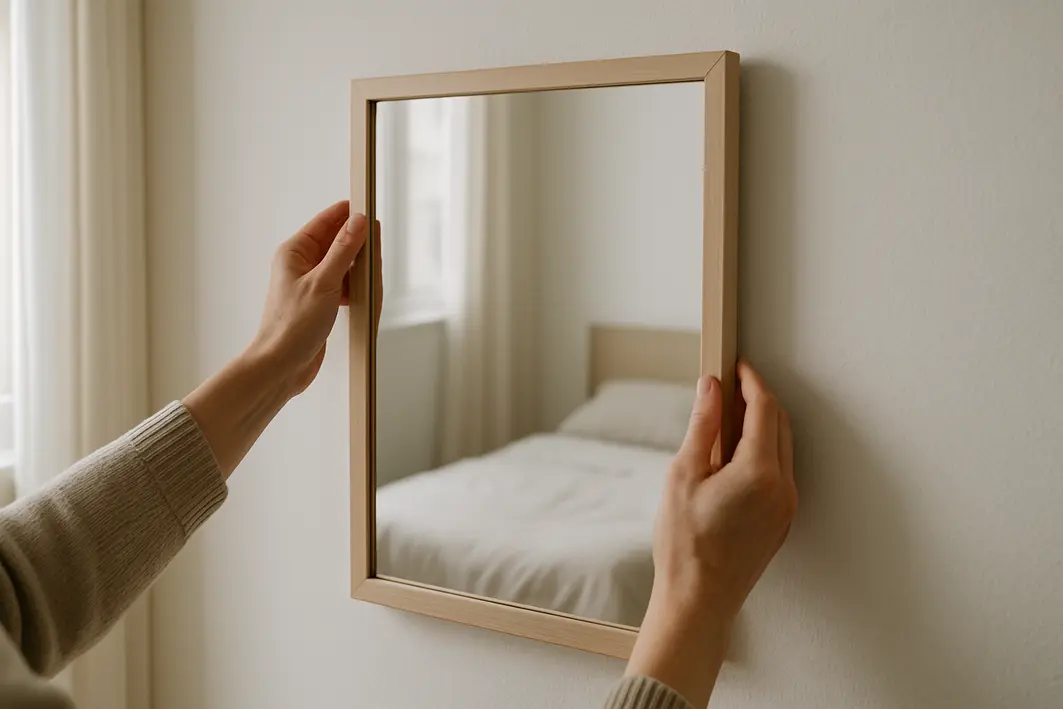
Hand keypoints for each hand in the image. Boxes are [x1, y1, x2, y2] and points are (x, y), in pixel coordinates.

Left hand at [183, 201, 374, 477]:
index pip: (326, 221)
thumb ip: (343, 250)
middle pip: (338, 242)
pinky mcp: (320, 302)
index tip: (371, 210)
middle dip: (360, 249)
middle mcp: (301, 265)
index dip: (349, 214)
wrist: (281, 365)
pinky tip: (363, 299)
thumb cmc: (291, 327)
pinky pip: (344, 286)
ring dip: (360, 273)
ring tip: (369, 284)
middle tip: (375, 255)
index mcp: (294, 253)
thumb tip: (358, 222)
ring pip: (344, 266)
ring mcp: (312, 284)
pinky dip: (356, 290)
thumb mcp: (324, 283)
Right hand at [625, 360, 795, 707]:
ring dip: (761, 426)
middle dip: (758, 401)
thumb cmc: (685, 544)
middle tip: (728, 389)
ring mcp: (785, 506)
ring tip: (726, 421)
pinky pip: (779, 473)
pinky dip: (763, 453)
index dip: (751, 382)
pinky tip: (734, 457)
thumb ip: (702, 426)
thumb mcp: (683, 475)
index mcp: (759, 472)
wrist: (699, 600)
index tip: (736, 368)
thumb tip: (710, 388)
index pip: (764, 410)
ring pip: (782, 449)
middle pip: (779, 425)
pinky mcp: (781, 522)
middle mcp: (782, 487)